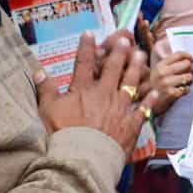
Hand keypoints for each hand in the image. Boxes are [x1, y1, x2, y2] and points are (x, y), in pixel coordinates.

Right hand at [37, 31, 147, 158]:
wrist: (83, 159)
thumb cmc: (63, 135)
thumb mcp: (48, 110)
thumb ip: (45, 89)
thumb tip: (38, 71)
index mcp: (83, 90)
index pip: (84, 63)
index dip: (86, 46)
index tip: (89, 33)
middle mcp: (104, 94)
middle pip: (113, 68)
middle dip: (119, 52)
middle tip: (124, 40)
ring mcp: (120, 108)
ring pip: (131, 82)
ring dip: (136, 68)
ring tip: (140, 55)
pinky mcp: (131, 124)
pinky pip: (143, 109)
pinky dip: (149, 100)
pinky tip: (154, 91)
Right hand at [145, 51, 192, 115]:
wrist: (151, 104)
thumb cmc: (159, 86)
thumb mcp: (160, 72)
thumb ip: (172, 63)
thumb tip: (190, 59)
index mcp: (160, 65)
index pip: (178, 55)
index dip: (188, 56)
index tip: (192, 59)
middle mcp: (162, 73)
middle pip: (186, 64)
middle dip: (191, 69)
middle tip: (189, 74)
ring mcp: (166, 83)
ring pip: (189, 76)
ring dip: (190, 81)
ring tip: (184, 83)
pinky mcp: (171, 93)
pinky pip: (187, 88)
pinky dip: (186, 90)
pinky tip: (180, 91)